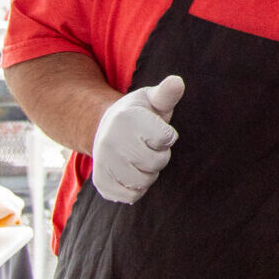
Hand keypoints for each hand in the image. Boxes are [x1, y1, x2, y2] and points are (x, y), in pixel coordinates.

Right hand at [90, 74, 183, 202]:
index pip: (167, 138)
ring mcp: (102, 162)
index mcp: (126, 118)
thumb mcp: (152, 100)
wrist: (106, 130)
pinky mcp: (101, 182)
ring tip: (140, 158)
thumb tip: (177, 82)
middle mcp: (109, 140)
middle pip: (157, 162)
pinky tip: (131, 172)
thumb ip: (166, 94)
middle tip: (148, 146)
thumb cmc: (140, 115)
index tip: (156, 130)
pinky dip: (138, 189)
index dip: (167, 136)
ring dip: (149, 173)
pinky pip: (131, 196)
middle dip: (160, 155)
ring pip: (144, 181)